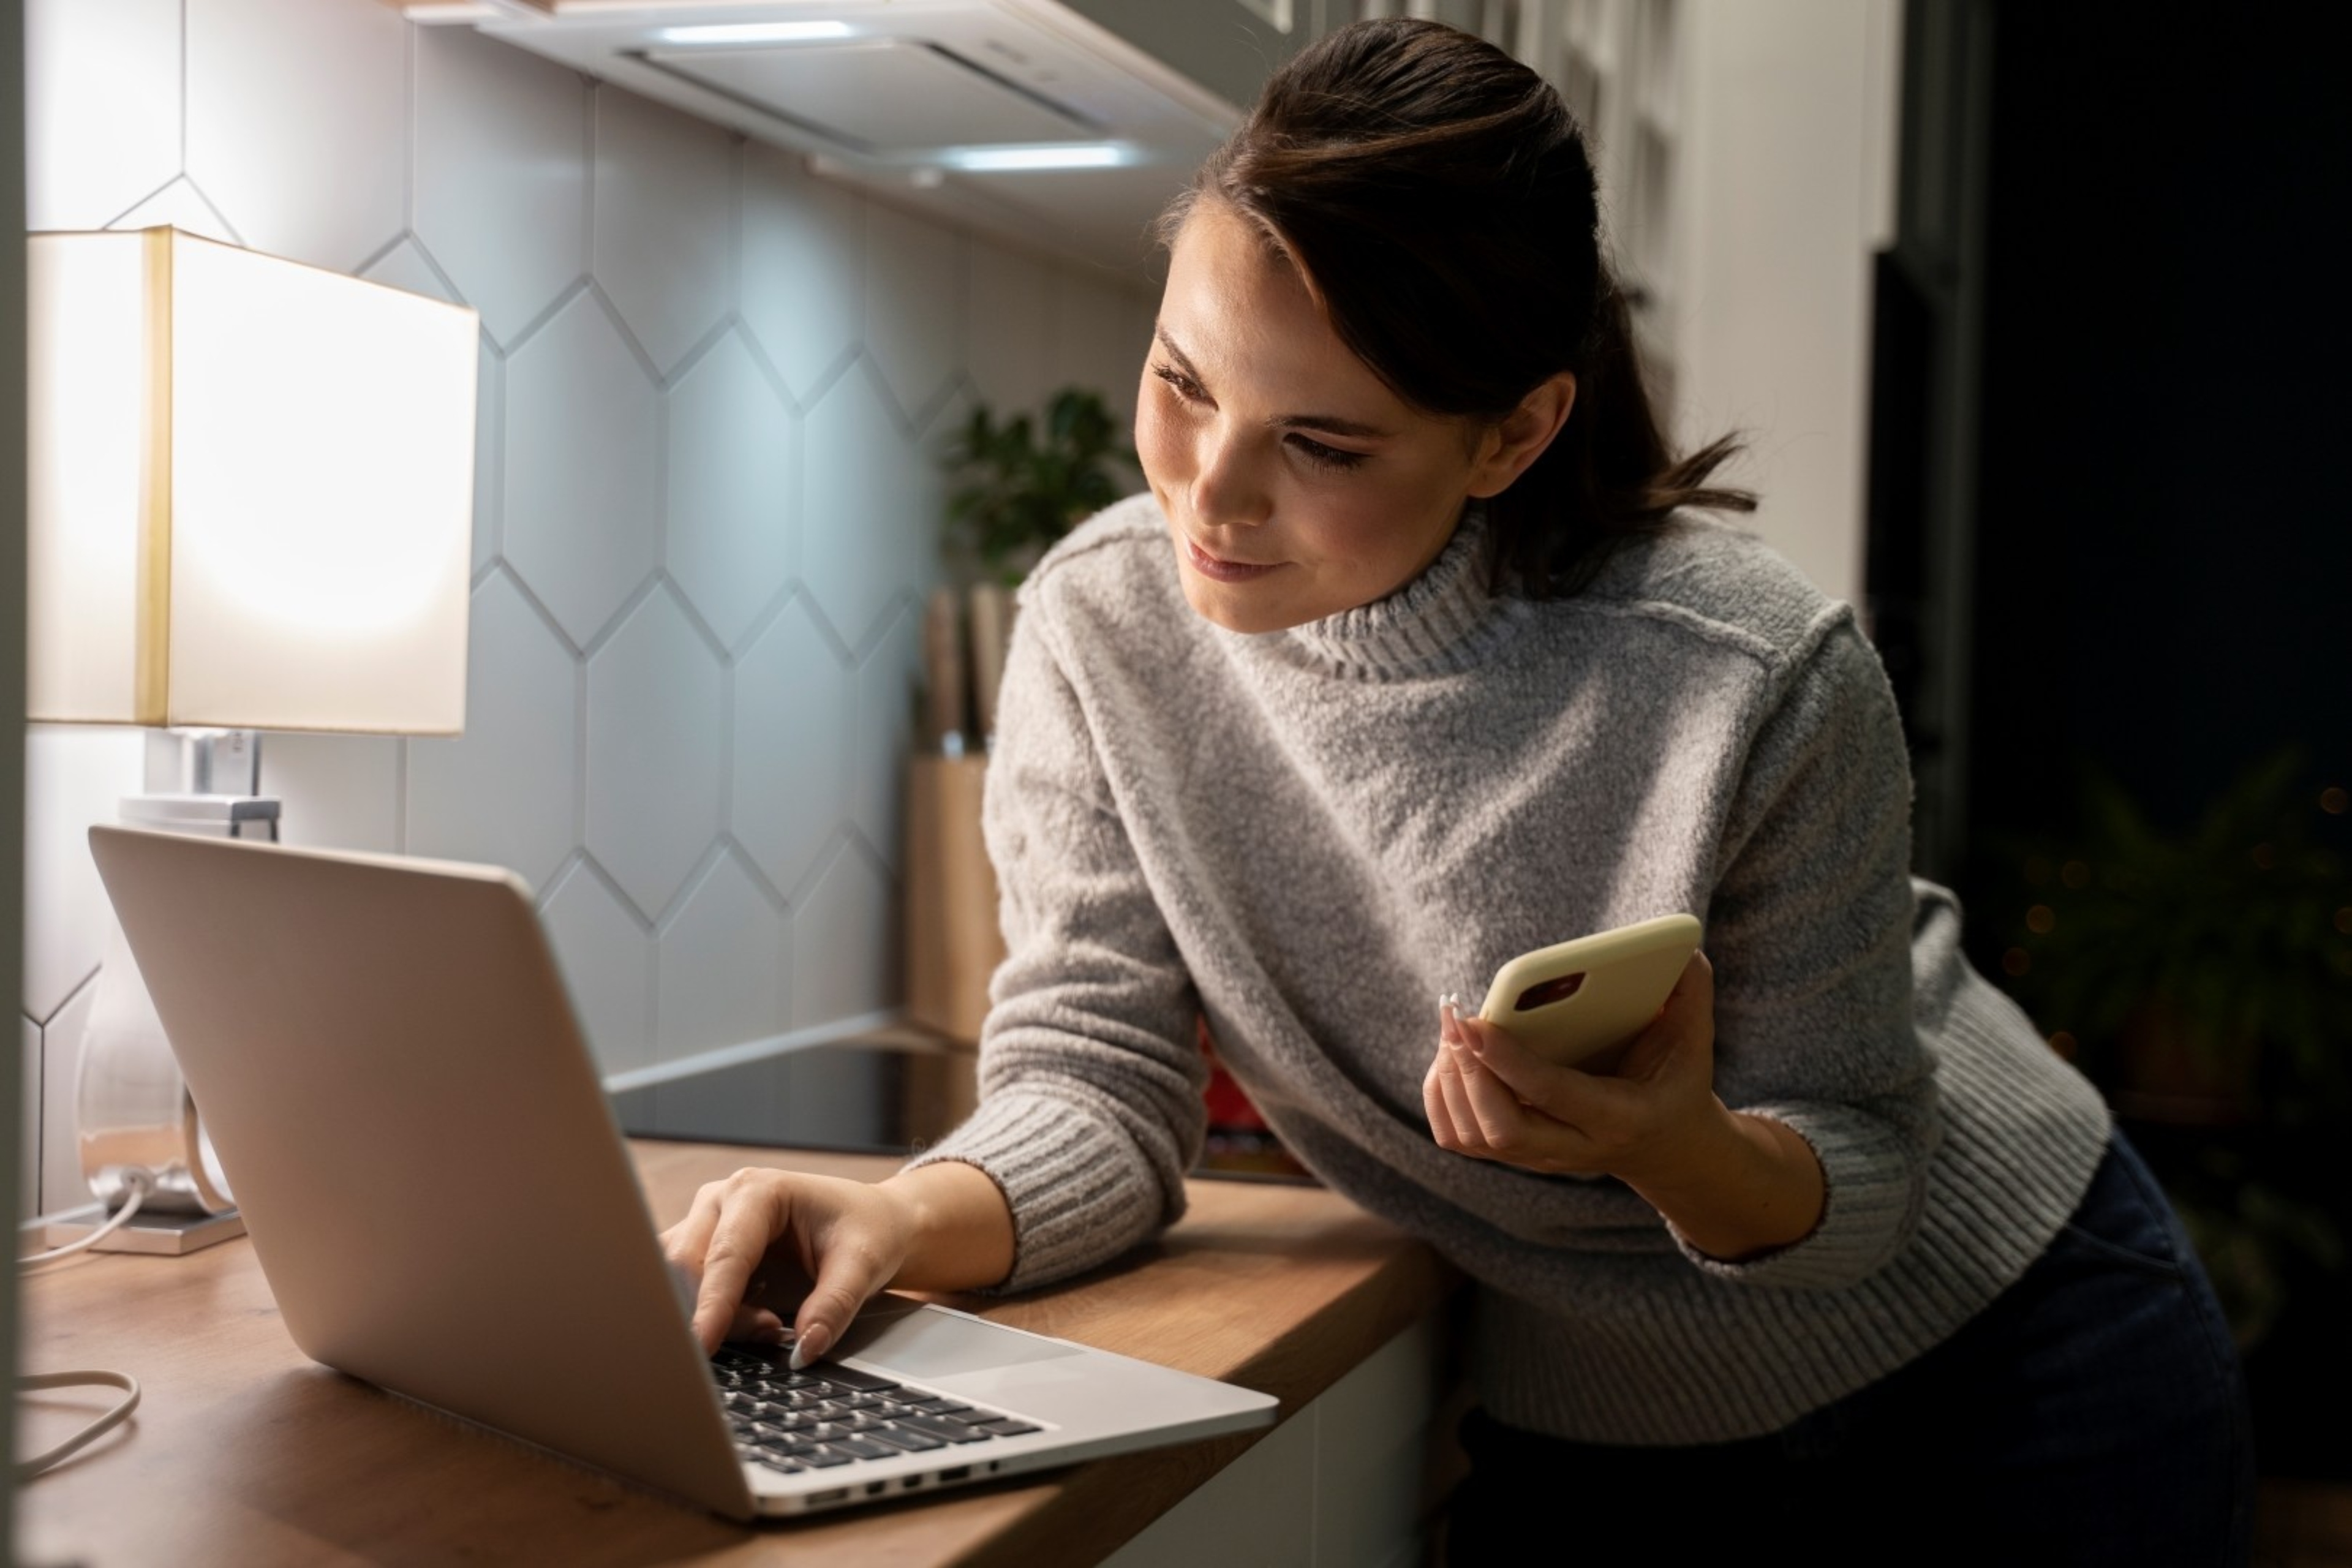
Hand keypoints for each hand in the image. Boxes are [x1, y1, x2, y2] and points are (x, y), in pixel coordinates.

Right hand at [660, 1168, 917, 1365]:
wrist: (872, 1221)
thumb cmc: (867, 1231)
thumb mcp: (864, 1264)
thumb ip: (835, 1305)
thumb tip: (804, 1350)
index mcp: (758, 1190)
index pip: (725, 1254)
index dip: (713, 1303)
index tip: (703, 1345)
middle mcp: (722, 1199)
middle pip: (687, 1264)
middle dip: (715, 1311)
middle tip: (769, 1334)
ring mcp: (706, 1221)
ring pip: (677, 1277)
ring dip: (708, 1312)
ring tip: (765, 1326)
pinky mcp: (703, 1247)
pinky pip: (685, 1286)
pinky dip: (708, 1311)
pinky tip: (750, 1320)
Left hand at [1422, 951, 1727, 1184]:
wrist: (1667, 1147)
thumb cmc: (1675, 1083)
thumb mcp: (1694, 1043)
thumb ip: (1692, 997)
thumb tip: (1686, 949)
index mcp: (1618, 1118)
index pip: (1553, 1096)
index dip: (1509, 1061)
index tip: (1474, 1022)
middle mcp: (1574, 1149)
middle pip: (1502, 1130)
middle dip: (1469, 1073)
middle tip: (1454, 1018)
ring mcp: (1540, 1157)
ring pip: (1472, 1137)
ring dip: (1450, 1080)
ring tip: (1450, 1027)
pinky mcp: (1515, 1154)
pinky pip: (1458, 1137)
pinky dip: (1441, 1096)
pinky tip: (1451, 1054)